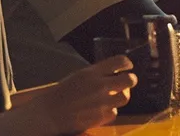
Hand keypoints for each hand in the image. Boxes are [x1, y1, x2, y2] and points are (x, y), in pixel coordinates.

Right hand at [15, 55, 136, 134]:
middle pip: (129, 80)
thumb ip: (97, 74)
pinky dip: (110, 111)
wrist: (48, 113)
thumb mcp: (78, 76)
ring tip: (114, 96)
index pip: (120, 61)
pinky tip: (102, 109)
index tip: (127, 66)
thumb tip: (115, 72)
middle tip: (127, 81)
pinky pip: (114, 113)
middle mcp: (99, 86)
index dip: (126, 63)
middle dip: (130, 80)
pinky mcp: (100, 117)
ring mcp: (101, 102)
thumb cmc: (61, 93)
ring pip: (125, 97)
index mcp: (92, 73)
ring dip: (121, 96)